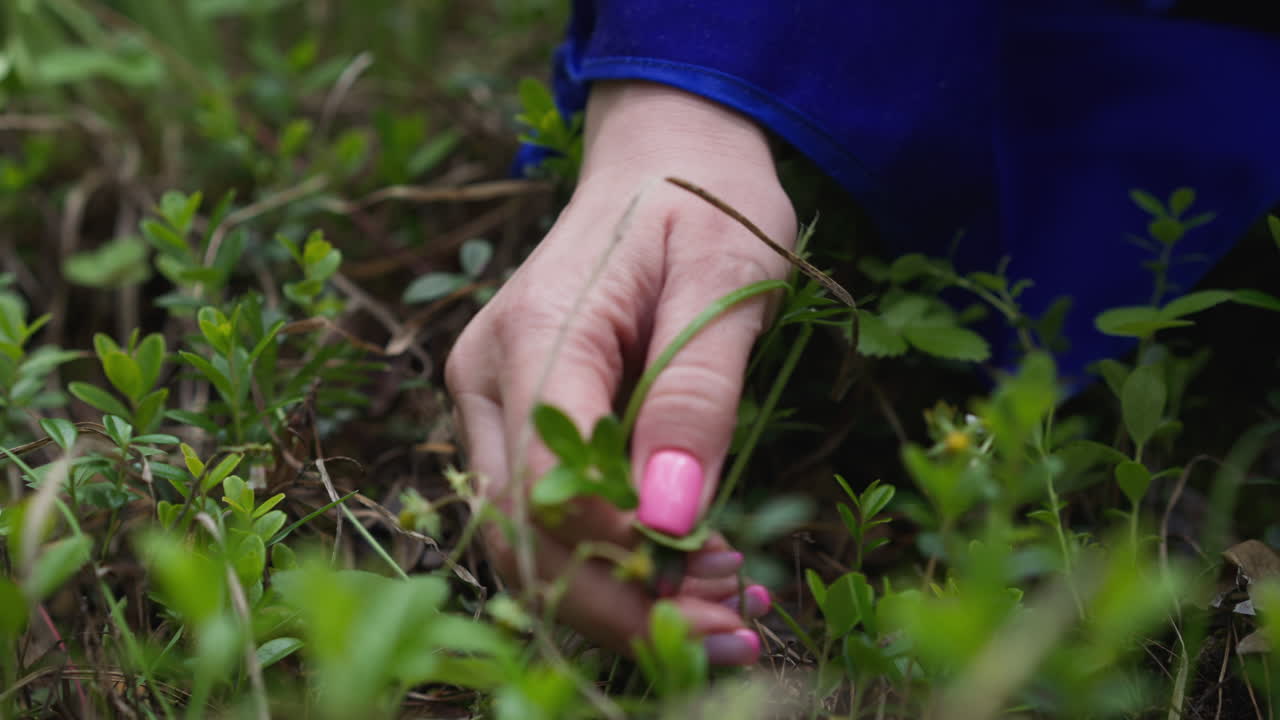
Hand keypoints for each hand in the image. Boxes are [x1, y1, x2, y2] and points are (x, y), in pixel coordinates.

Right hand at [445, 81, 795, 661]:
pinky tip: (689, 566)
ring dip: (617, 593)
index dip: (622, 557)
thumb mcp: (725, 280)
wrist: (663, 151)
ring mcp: (491, 395)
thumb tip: (670, 517)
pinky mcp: (515, 413)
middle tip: (734, 632)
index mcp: (539, 328)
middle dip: (620, 603)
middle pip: (520, 530)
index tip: (718, 591)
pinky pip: (544, 510)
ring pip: (524, 537)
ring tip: (727, 607)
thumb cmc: (702, 198)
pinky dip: (611, 559)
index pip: (550, 481)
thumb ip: (695, 396)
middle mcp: (489, 371)